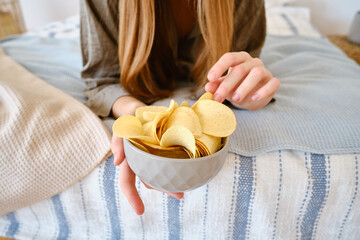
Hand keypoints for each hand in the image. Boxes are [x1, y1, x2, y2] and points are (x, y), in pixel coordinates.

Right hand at [111, 96, 183, 214]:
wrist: (138, 109)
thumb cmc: (129, 119)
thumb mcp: (121, 128)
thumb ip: (117, 142)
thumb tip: (116, 163)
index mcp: (130, 160)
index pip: (127, 182)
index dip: (132, 197)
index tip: (141, 212)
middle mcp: (141, 161)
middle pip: (151, 181)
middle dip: (164, 190)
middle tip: (179, 195)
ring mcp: (153, 156)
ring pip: (162, 173)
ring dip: (173, 180)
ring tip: (186, 186)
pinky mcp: (163, 149)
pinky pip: (170, 161)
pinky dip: (177, 166)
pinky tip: (187, 169)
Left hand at [205, 52, 279, 109]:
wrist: (253, 98)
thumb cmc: (237, 88)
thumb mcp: (225, 87)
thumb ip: (217, 85)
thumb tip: (208, 87)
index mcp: (239, 59)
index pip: (229, 57)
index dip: (219, 67)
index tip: (210, 78)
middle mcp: (253, 62)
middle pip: (240, 69)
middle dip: (227, 85)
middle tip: (218, 98)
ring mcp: (265, 71)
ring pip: (257, 73)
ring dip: (244, 87)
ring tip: (235, 99)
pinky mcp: (273, 82)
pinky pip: (272, 83)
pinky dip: (263, 91)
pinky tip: (254, 98)